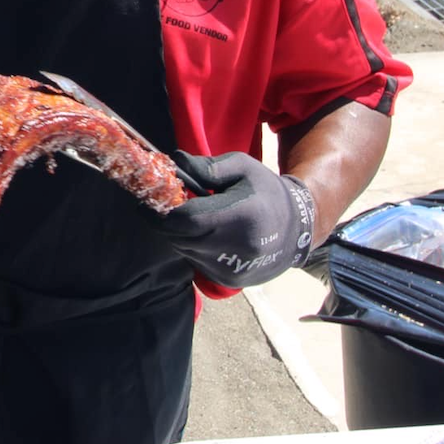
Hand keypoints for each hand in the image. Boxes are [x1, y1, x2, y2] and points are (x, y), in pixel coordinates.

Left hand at [155, 152, 316, 288]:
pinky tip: (203, 234)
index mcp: (241, 216)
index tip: (147, 202)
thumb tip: (175, 162)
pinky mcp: (228, 281)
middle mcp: (237, 247)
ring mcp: (232, 268)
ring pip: (184, 250)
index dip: (161, 213)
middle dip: (165, 222)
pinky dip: (190, 247)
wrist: (296, 229)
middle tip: (161, 207)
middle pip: (180, 237)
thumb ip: (208, 166)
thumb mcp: (242, 168)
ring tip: (188, 217)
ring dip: (178, 234)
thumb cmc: (266, 192)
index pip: (186, 220)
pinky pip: (194, 262)